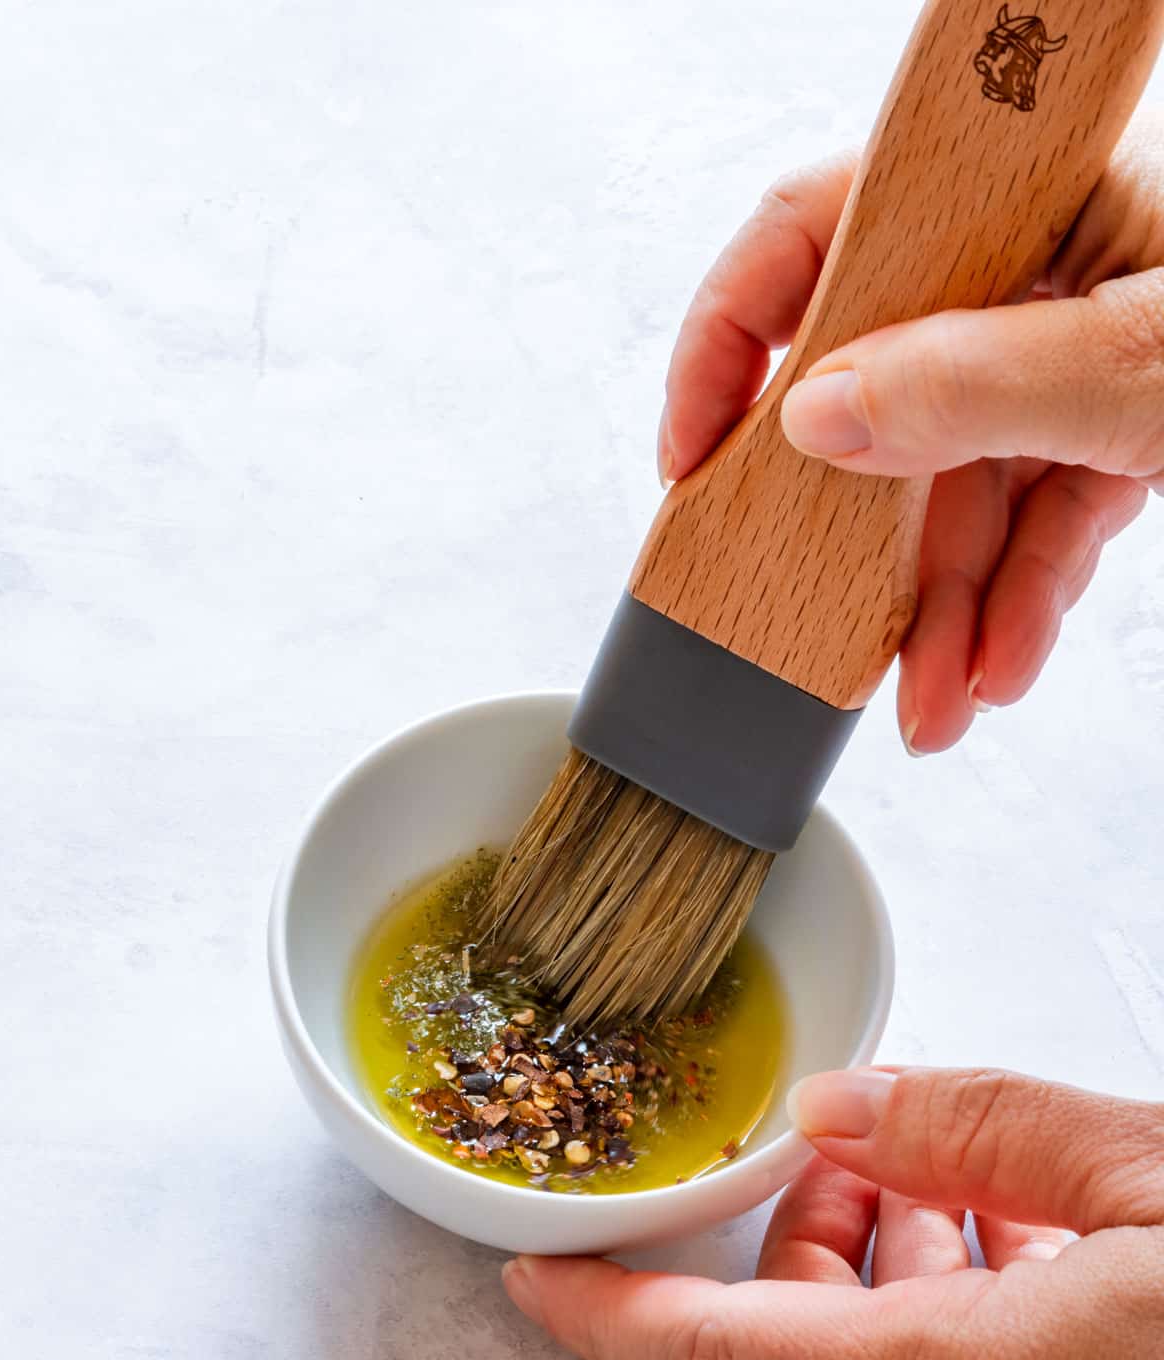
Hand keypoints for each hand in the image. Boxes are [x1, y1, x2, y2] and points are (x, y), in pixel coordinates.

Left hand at [501, 1067, 1163, 1359]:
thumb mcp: (1145, 1165)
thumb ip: (971, 1127)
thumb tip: (841, 1109)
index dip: (610, 1316)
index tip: (530, 1275)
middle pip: (801, 1358)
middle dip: (796, 1243)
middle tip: (861, 1143)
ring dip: (884, 1269)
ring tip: (969, 1175)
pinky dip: (953, 1311)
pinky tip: (1028, 1235)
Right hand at [657, 119, 1163, 753]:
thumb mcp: (1142, 363)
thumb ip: (974, 385)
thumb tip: (818, 417)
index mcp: (1028, 197)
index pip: (824, 235)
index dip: (736, 337)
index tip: (697, 450)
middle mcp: (1038, 273)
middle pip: (885, 400)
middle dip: (855, 538)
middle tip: (811, 630)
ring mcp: (1077, 360)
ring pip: (960, 488)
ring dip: (938, 610)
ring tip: (925, 706)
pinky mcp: (1122, 438)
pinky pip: (1038, 523)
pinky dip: (1015, 604)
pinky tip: (994, 673)